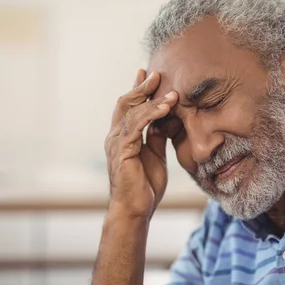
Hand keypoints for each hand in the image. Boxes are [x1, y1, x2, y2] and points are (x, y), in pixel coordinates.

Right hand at [105, 70, 177, 219]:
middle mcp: (115, 136)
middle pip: (126, 103)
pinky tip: (165, 107)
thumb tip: (169, 118)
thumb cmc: (144, 186)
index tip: (148, 74)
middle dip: (142, 87)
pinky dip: (152, 114)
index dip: (137, 90)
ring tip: (170, 90)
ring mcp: (117, 143)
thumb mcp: (155, 155)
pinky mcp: (122, 150)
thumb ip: (157, 136)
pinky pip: (137, 126)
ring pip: (132, 111)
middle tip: (156, 74)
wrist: (135, 210)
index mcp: (122, 137)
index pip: (129, 107)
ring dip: (151, 98)